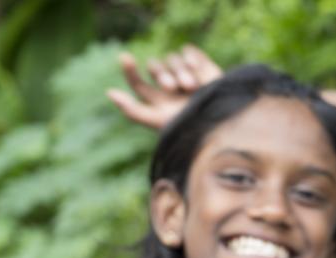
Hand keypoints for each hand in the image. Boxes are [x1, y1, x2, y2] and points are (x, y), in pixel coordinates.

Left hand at [106, 44, 222, 128]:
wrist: (226, 123)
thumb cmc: (191, 127)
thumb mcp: (159, 122)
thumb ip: (133, 111)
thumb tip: (109, 92)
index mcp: (159, 102)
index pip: (137, 82)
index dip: (129, 70)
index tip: (126, 57)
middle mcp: (171, 87)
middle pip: (155, 68)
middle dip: (162, 75)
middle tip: (172, 87)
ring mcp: (187, 75)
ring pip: (171, 60)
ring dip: (179, 71)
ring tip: (192, 86)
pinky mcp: (203, 66)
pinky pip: (187, 52)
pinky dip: (190, 59)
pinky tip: (197, 70)